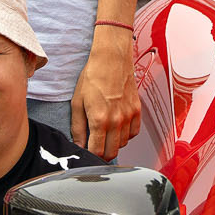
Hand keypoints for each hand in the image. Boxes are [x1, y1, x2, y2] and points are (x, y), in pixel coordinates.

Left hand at [70, 29, 139, 157]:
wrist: (112, 59)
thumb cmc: (93, 77)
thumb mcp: (77, 102)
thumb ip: (78, 127)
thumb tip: (78, 144)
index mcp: (100, 120)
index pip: (97, 151)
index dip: (90, 156)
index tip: (86, 153)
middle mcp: (117, 121)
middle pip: (112, 152)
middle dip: (102, 154)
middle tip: (94, 147)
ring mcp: (129, 116)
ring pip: (123, 144)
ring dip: (113, 144)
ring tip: (104, 134)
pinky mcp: (137, 110)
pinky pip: (134, 133)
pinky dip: (125, 135)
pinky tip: (117, 128)